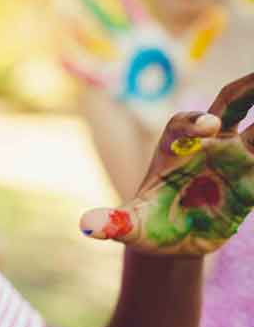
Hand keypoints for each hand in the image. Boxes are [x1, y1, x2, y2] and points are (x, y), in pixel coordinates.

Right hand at [62, 0, 224, 130]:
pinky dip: (74, 65)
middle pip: (105, 21)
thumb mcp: (187, 57)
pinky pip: (87, 72)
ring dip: (77, 31)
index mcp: (144, 34)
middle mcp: (126, 45)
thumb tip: (218, 14)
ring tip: (64, 18)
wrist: (164, 107)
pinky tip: (62, 57)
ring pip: (92, 43)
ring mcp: (114, 61)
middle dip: (90, 7)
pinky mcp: (107, 80)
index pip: (131, 8)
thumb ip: (199, 35)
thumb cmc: (174, 80)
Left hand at [81, 73, 253, 254]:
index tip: (211, 128)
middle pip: (234, 102)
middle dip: (251, 86)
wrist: (171, 239)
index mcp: (173, 147)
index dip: (197, 122)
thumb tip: (88, 226)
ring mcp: (237, 157)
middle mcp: (207, 143)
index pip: (185, 123)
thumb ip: (114, 223)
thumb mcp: (129, 228)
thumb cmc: (146, 227)